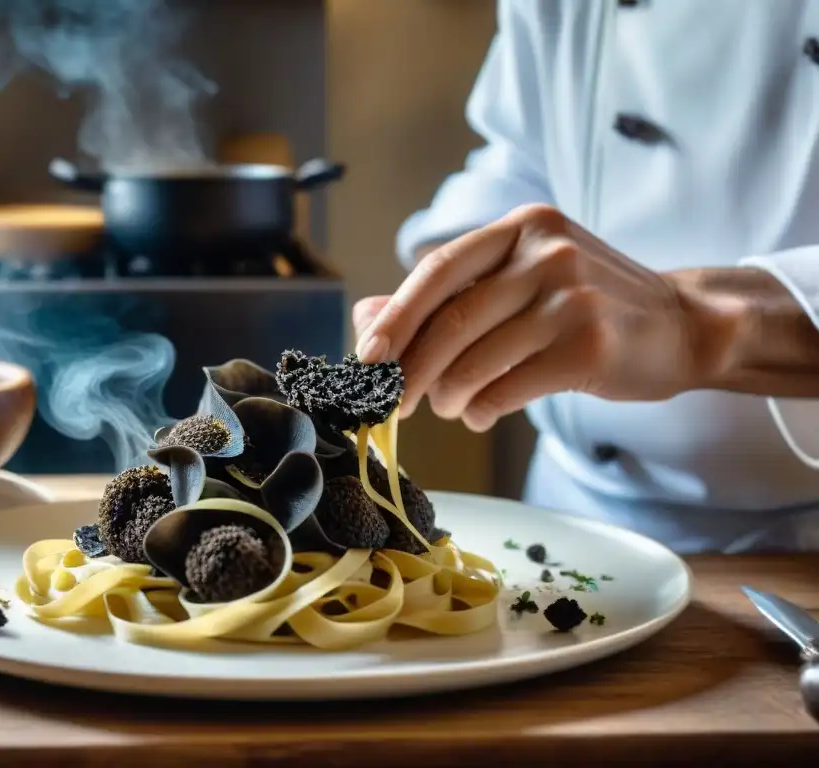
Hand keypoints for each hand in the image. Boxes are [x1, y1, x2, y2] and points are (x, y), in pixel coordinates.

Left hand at [354, 204, 709, 431]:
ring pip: (477, 358)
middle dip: (410, 368)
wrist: (683, 325)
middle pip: (452, 319)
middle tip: (391, 401)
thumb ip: (449, 297)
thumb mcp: (521, 283)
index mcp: (523, 228)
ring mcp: (572, 297)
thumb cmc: (586, 307)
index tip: (365, 356)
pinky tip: (478, 413)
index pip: (439, 270)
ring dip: (447, 395)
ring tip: (446, 406)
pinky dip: (481, 409)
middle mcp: (547, 253)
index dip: (395, 316)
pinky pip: (509, 387)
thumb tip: (366, 318)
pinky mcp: (589, 344)